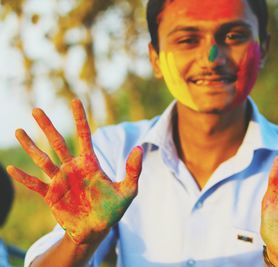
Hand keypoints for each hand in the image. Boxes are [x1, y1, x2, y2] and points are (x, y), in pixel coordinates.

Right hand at [7, 99, 142, 243]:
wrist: (96, 229)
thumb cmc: (113, 209)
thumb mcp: (127, 190)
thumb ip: (133, 170)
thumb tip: (140, 148)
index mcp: (90, 163)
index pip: (84, 135)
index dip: (79, 118)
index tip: (75, 100)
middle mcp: (72, 168)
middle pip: (58, 142)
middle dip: (47, 126)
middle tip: (36, 109)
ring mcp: (60, 181)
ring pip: (42, 160)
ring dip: (30, 146)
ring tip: (18, 131)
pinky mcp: (51, 196)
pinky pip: (35, 184)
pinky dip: (23, 177)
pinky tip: (10, 168)